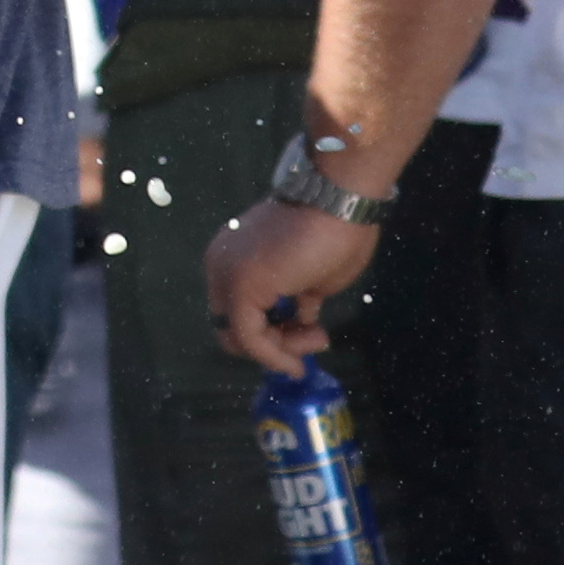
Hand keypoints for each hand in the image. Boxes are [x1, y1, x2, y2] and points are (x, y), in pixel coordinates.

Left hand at [208, 186, 383, 370]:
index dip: (272, 332)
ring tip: (318, 339)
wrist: (341, 200)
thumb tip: (301, 317)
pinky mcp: (239, 287)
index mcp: (235, 257)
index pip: (240, 308)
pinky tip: (296, 363)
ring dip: (279, 350)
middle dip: (275, 344)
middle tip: (315, 340)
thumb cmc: (337, 232)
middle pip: (234, 325)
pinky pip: (249, 336)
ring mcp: (226, 274)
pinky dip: (271, 356)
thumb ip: (298, 298)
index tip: (311, 336)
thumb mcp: (313, 277)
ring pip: (238, 335)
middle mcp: (222, 264)